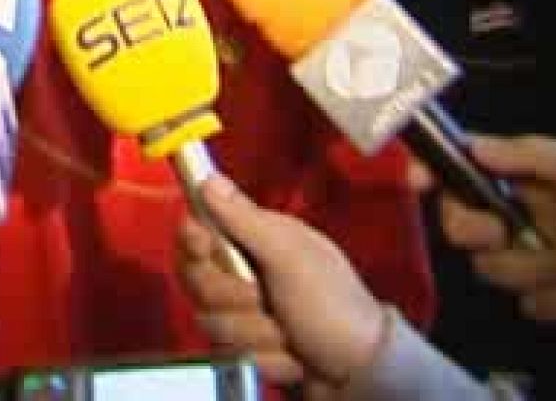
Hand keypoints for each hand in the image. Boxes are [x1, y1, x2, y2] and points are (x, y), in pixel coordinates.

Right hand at [180, 175, 384, 388]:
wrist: (361, 374)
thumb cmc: (338, 310)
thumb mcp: (292, 257)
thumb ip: (245, 219)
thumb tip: (210, 181)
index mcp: (258, 239)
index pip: (199, 228)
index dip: (193, 239)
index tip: (203, 246)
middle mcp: (247, 273)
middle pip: (197, 278)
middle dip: (233, 297)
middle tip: (265, 299)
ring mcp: (245, 312)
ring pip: (212, 320)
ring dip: (255, 334)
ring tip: (289, 335)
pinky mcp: (247, 347)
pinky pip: (230, 354)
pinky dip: (265, 359)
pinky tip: (291, 356)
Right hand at [410, 135, 555, 322]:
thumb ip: (533, 155)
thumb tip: (476, 145)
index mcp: (531, 178)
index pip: (464, 168)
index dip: (436, 170)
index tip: (419, 178)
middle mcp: (528, 215)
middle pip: (463, 223)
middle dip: (477, 230)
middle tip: (501, 231)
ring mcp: (540, 257)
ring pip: (492, 267)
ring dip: (526, 270)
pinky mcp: (554, 298)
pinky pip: (530, 304)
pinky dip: (552, 299)